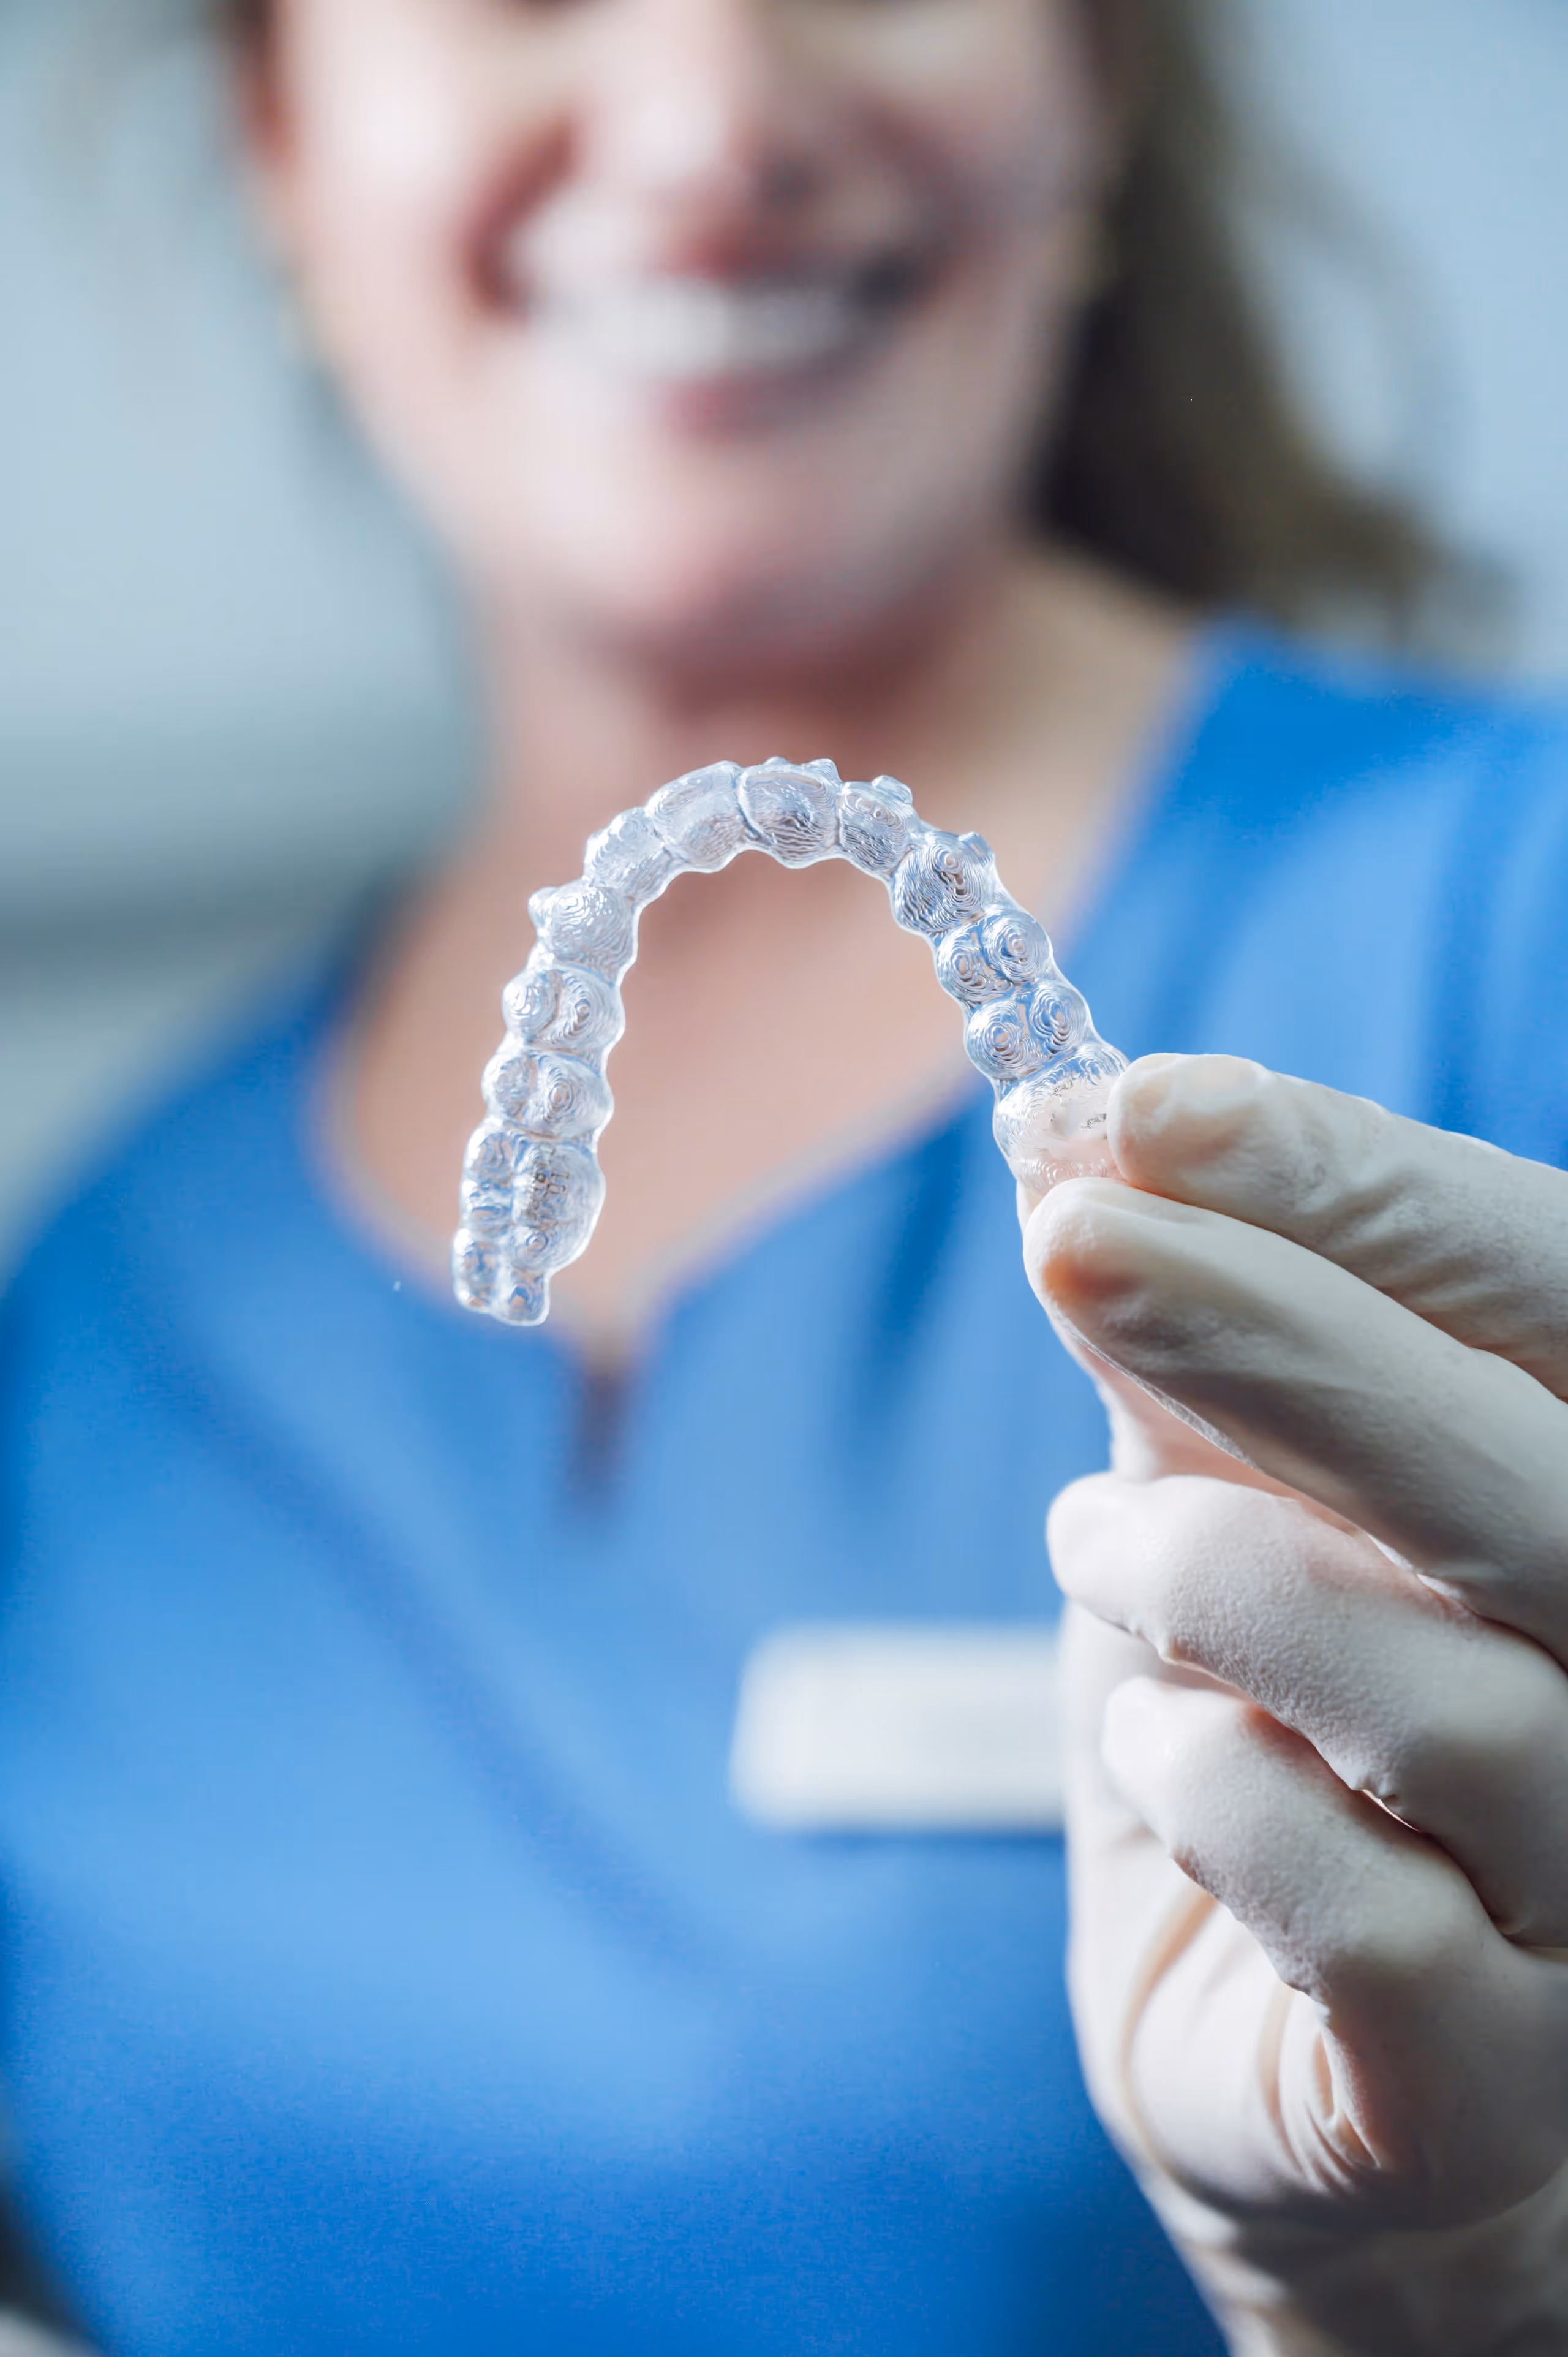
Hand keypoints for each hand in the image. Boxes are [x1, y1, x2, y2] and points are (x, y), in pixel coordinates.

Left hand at [1023, 1055, 1567, 2356]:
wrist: (1296, 2073)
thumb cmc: (1283, 1756)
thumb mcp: (1232, 1515)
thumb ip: (1200, 1368)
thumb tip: (1079, 1152)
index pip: (1551, 1297)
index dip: (1359, 1186)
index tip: (1142, 1104)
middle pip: (1534, 1481)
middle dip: (1279, 1335)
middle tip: (1070, 1242)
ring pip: (1457, 1696)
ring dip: (1214, 1584)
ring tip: (1091, 1547)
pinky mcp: (1507, 2080)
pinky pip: (1369, 1917)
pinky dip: (1212, 1794)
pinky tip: (1154, 1751)